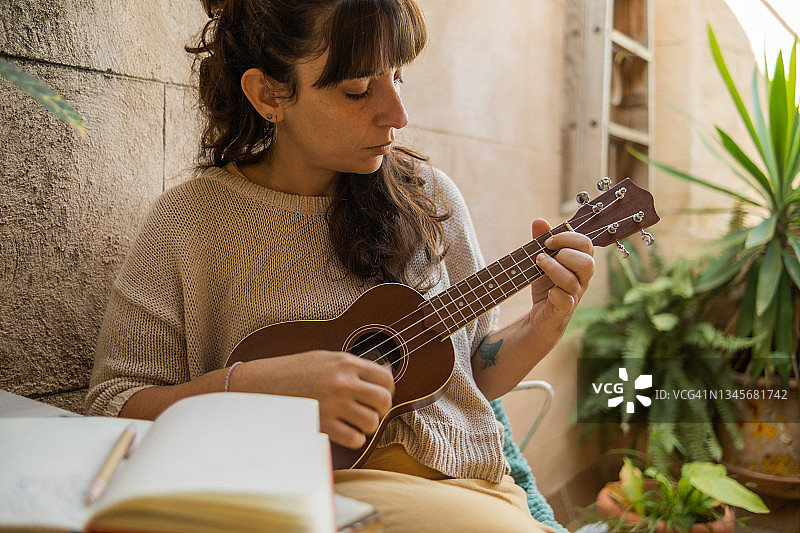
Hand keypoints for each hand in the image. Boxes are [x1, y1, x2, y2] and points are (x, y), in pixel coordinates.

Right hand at [233, 351, 394, 448]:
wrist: (259, 386)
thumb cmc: (291, 372)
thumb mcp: (324, 359)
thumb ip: (353, 367)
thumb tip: (385, 373)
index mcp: (345, 363)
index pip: (386, 378)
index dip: (387, 390)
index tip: (379, 396)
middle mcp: (343, 382)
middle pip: (384, 401)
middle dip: (381, 410)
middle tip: (370, 412)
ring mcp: (334, 404)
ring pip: (372, 422)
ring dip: (367, 426)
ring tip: (355, 423)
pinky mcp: (323, 424)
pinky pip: (355, 439)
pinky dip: (354, 439)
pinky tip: (344, 432)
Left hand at [530, 218, 594, 332]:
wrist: (540, 315)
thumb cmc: (546, 285)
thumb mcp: (542, 260)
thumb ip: (540, 240)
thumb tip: (539, 221)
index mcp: (580, 262)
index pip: (586, 244)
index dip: (567, 238)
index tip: (547, 241)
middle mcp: (582, 279)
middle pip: (587, 263)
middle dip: (565, 253)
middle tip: (544, 254)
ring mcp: (574, 295)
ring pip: (572, 281)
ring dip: (552, 268)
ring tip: (538, 264)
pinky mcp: (563, 310)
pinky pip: (565, 301)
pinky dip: (554, 294)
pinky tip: (546, 291)